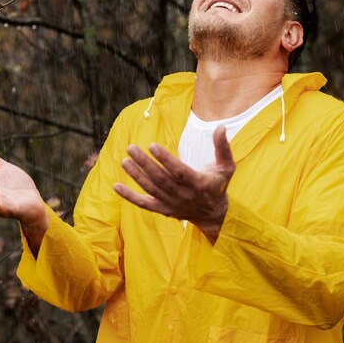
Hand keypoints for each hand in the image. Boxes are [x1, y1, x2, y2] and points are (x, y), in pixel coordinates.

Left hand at [113, 125, 234, 242]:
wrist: (214, 215)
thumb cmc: (218, 185)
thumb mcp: (226, 167)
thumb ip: (223, 147)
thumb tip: (221, 126)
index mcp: (198, 183)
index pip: (179, 171)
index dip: (165, 159)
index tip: (152, 145)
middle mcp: (183, 195)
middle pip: (161, 179)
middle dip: (145, 163)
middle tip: (131, 148)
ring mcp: (172, 204)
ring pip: (151, 189)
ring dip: (136, 175)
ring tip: (124, 161)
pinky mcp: (163, 210)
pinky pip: (144, 204)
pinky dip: (129, 196)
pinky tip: (116, 186)